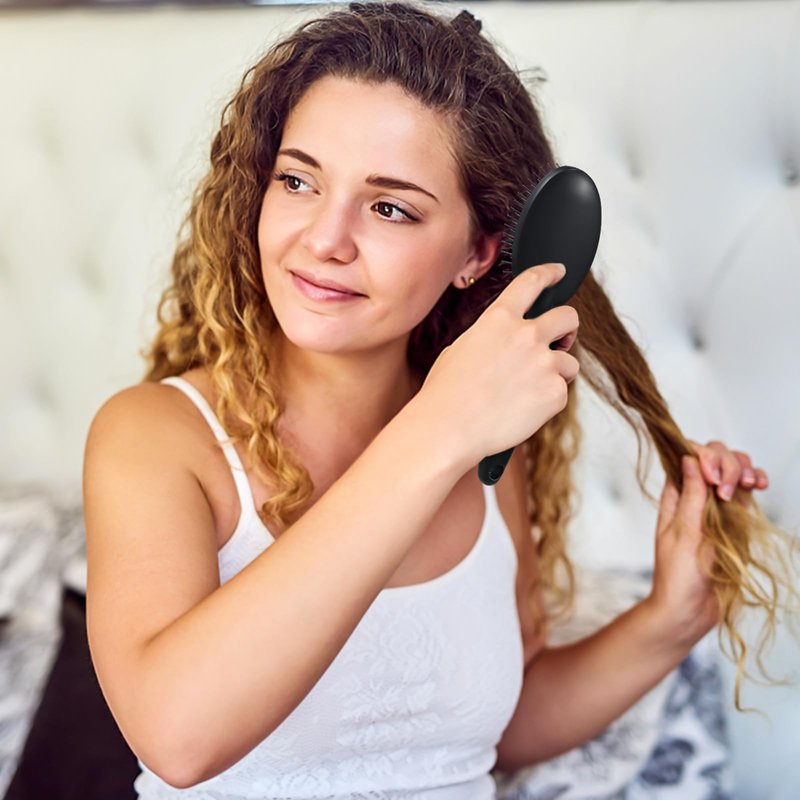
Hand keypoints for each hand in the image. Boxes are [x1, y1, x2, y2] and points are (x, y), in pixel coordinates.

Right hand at [420, 263, 578, 466]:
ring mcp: (544, 363)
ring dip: (556, 372)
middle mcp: (526, 335)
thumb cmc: (447, 394)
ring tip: (528, 391)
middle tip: (562, 340)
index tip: (558, 272)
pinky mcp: (555, 392)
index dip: (549, 273)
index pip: (532, 282)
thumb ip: (491, 338)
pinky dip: (548, 402)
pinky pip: (561, 393)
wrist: (449, 427)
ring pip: (569, 362)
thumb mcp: (461, 349)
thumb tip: (507, 344)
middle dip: (568, 327)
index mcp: (499, 319)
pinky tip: (523, 409)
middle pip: (568, 316)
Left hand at [646, 441, 769, 649]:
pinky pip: (746, 491)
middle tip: (725, 490)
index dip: (704, 457)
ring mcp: (716, 505)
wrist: (691, 609)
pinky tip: (759, 485)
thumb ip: (690, 496)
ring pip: (733, 470)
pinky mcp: (735, 519)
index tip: (711, 477)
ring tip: (750, 484)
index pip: (689, 456)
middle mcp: (695, 495)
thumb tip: (688, 458)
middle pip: (714, 458)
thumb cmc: (678, 575)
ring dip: (744, 468)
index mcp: (675, 495)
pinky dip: (756, 481)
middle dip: (726, 463)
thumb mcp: (683, 533)